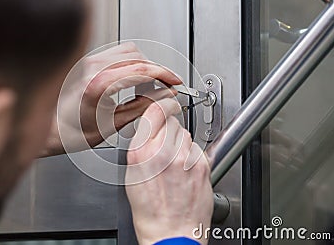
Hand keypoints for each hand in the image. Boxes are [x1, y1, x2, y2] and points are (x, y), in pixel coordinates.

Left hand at [50, 42, 181, 153]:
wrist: (50, 128)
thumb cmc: (73, 132)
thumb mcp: (113, 125)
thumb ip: (143, 107)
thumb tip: (164, 96)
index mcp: (99, 84)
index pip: (142, 69)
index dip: (164, 74)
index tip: (174, 81)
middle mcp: (93, 67)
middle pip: (138, 57)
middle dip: (156, 70)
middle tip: (165, 86)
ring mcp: (89, 61)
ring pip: (129, 50)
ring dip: (144, 64)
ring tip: (148, 83)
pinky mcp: (87, 61)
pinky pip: (116, 52)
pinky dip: (131, 61)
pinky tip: (132, 77)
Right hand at [125, 98, 213, 244]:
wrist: (171, 232)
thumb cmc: (150, 209)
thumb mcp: (132, 174)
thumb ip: (141, 145)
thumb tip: (150, 126)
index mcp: (141, 153)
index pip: (156, 110)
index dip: (162, 104)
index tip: (165, 102)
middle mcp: (162, 152)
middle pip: (172, 120)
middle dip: (169, 127)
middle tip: (166, 143)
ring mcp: (184, 159)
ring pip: (185, 133)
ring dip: (180, 141)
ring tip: (174, 162)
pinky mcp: (201, 166)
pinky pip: (196, 148)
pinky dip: (191, 154)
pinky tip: (183, 170)